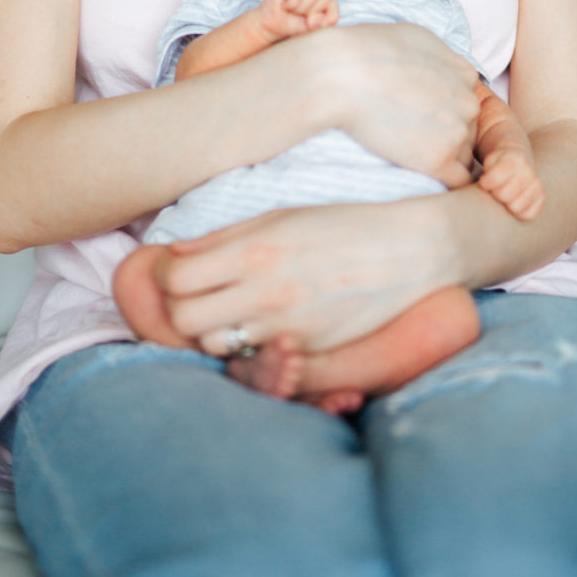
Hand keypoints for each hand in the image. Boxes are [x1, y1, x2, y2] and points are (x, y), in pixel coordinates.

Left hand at [156, 198, 460, 355]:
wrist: (411, 252)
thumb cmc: (344, 225)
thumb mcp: (282, 216)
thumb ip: (225, 237)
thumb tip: (174, 254)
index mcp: (256, 251)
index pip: (176, 280)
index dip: (165, 277)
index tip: (174, 270)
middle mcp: (266, 292)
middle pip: (184, 318)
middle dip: (180, 307)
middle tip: (195, 293)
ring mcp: (287, 328)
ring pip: (214, 345)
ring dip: (212, 330)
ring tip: (228, 311)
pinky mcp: (308, 352)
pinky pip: (255, 360)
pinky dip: (247, 348)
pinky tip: (259, 327)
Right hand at [255, 0, 337, 43]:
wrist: (270, 29)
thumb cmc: (292, 26)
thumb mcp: (314, 27)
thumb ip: (326, 20)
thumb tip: (315, 18)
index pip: (333, 3)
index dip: (327, 17)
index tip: (313, 24)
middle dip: (312, 12)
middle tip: (298, 15)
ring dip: (300, 8)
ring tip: (290, 10)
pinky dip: (291, 3)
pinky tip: (283, 5)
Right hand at [323, 22, 479, 185]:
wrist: (341, 76)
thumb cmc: (366, 52)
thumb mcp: (415, 38)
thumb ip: (439, 59)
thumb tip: (439, 70)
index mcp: (465, 73)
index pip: (465, 101)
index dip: (442, 109)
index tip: (417, 111)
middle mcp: (469, 102)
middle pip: (468, 128)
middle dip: (443, 133)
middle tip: (407, 130)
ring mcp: (457, 131)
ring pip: (461, 154)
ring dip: (440, 155)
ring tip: (404, 146)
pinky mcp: (439, 159)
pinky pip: (456, 179)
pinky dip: (441, 177)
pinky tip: (418, 169)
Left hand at [477, 148, 545, 220]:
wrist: (517, 158)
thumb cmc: (497, 163)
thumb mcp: (489, 160)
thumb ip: (487, 171)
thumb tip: (483, 187)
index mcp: (514, 159)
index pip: (494, 180)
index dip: (485, 183)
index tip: (483, 181)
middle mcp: (529, 171)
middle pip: (504, 196)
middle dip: (495, 194)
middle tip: (494, 189)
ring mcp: (537, 184)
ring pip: (516, 208)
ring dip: (506, 204)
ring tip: (504, 194)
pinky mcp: (542, 196)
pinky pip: (529, 215)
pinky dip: (519, 213)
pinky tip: (513, 202)